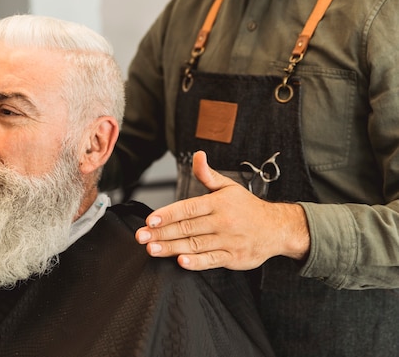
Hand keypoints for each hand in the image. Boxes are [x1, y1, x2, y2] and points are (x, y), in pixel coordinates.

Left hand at [135, 151, 309, 270]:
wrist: (277, 228)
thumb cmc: (247, 207)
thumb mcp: (228, 187)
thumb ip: (207, 175)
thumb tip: (198, 155)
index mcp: (218, 203)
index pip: (188, 208)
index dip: (168, 214)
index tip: (150, 220)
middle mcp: (223, 221)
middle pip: (188, 228)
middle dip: (162, 233)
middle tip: (141, 237)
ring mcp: (229, 240)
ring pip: (196, 245)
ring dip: (172, 248)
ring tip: (152, 249)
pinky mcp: (233, 257)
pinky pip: (212, 260)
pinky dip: (196, 262)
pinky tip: (181, 262)